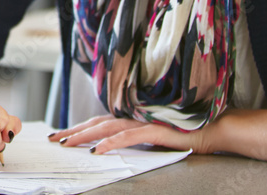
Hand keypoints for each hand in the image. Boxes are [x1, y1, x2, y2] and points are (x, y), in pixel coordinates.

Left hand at [48, 113, 221, 155]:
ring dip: (86, 136)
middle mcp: (133, 116)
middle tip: (55, 139)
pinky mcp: (154, 128)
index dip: (79, 128)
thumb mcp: (150, 139)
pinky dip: (111, 143)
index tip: (60, 135)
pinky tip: (99, 150)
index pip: (99, 122)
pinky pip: (128, 137)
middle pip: (97, 123)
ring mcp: (142, 121)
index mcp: (131, 118)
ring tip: (69, 143)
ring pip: (107, 127)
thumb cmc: (182, 136)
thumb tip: (109, 147)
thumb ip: (132, 138)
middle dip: (74, 131)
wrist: (210, 131)